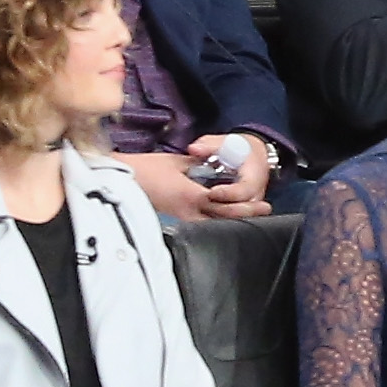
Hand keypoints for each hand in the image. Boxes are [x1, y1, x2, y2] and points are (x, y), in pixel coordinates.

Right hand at [122, 147, 268, 221]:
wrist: (121, 179)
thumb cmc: (147, 168)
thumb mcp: (177, 162)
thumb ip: (198, 164)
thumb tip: (213, 164)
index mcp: (192, 195)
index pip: (225, 202)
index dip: (245, 204)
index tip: (262, 202)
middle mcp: (189, 210)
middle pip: (223, 218)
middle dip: (245, 214)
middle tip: (265, 210)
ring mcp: (181, 217)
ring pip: (212, 224)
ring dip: (231, 219)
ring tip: (249, 216)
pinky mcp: (174, 218)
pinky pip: (200, 224)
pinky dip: (214, 222)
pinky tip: (222, 218)